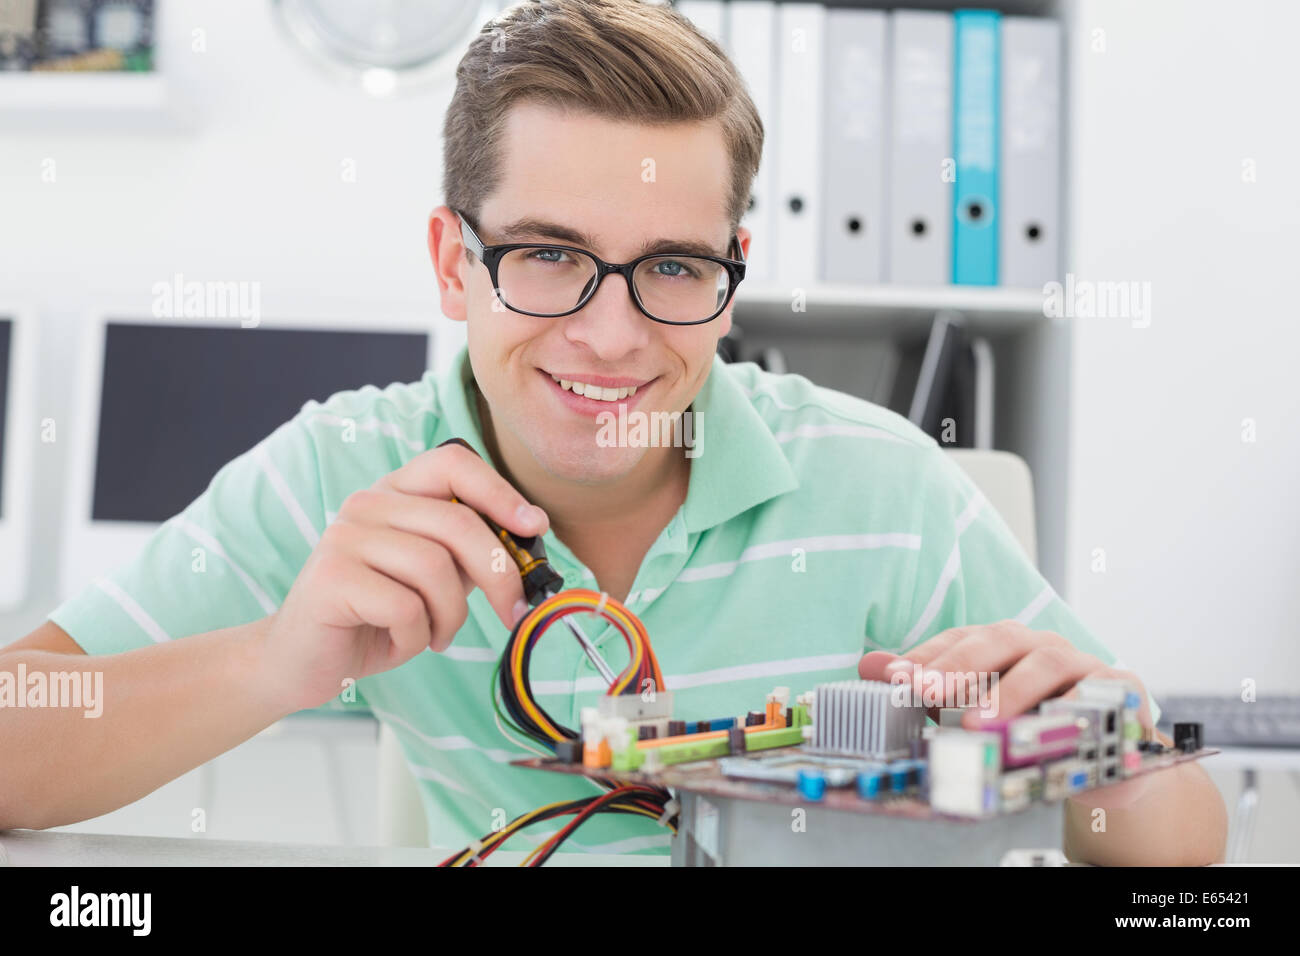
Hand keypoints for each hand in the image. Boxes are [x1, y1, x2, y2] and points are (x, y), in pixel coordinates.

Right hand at [263, 440, 547, 710]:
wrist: (303, 660)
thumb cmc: (377, 617)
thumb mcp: (434, 579)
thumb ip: (469, 553)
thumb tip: (528, 538)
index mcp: (395, 493)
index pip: (453, 463)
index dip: (500, 492)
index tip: (535, 526)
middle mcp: (368, 503)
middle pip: (457, 522)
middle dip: (499, 573)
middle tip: (513, 611)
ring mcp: (345, 536)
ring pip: (435, 568)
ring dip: (451, 615)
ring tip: (438, 634)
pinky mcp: (332, 577)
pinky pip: (406, 606)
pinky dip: (418, 635)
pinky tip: (402, 641)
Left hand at [857, 620, 1153, 733]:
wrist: (1109, 751)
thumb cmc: (1034, 721)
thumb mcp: (977, 707)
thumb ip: (927, 686)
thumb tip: (868, 666)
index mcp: (1005, 644)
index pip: (960, 639)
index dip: (927, 655)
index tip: (893, 677)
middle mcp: (1041, 645)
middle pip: (1001, 639)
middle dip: (961, 663)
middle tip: (928, 690)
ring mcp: (1084, 665)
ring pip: (1048, 663)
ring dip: (1011, 691)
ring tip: (979, 721)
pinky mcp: (1121, 692)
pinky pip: (1098, 696)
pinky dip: (1074, 709)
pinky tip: (1050, 727)